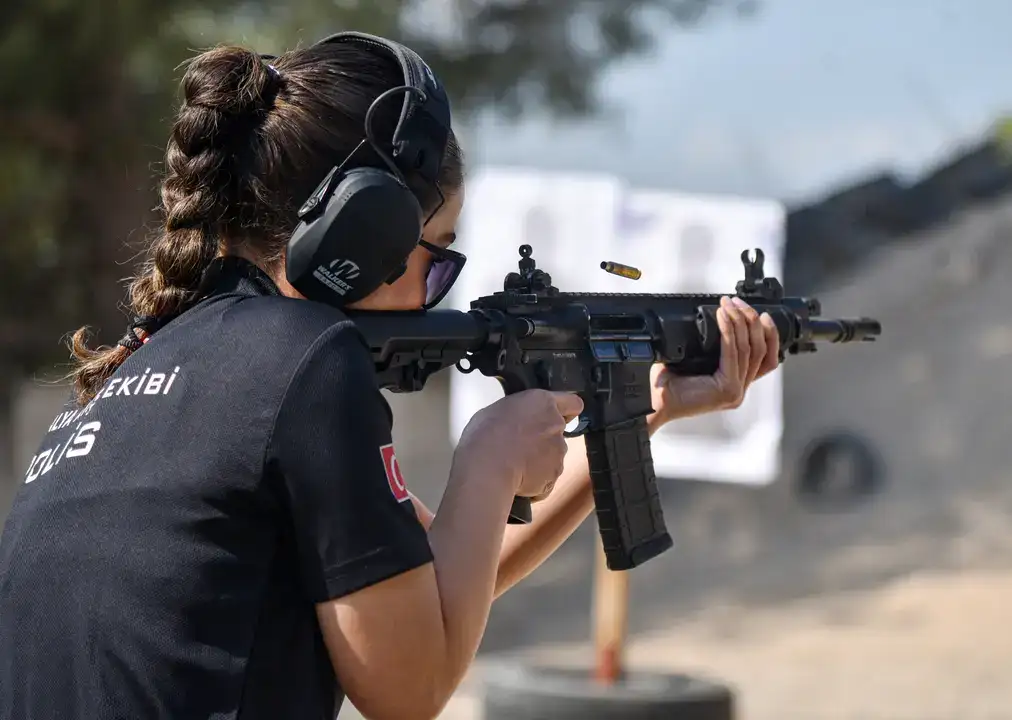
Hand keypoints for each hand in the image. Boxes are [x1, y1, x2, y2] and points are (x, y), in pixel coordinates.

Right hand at [456, 390, 584, 498]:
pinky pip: (547, 478)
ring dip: (540, 460)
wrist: (487, 466)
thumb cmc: (485, 434)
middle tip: (522, 445)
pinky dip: (536, 480)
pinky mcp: (554, 475)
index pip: (573, 402)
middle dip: (545, 438)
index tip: (560, 415)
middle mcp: (556, 425)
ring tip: (515, 465)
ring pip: (553, 456)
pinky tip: (517, 479)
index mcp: (543, 402)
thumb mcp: (499, 409)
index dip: (567, 410)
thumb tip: (517, 422)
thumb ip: (518, 413)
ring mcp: (558, 452)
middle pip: (558, 431)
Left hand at [648, 296, 779, 427]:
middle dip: (752, 321)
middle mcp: (739, 389)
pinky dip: (729, 330)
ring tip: (730, 305)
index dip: (769, 335)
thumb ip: (712, 348)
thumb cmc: (670, 385)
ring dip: (740, 321)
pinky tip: (722, 316)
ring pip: (749, 348)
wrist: (655, 402)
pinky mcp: (727, 388)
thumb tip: (717, 319)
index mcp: (735, 385)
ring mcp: (735, 390)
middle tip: (739, 303)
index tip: (763, 316)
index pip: (767, 360)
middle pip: (760, 350)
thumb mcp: (697, 362)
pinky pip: (732, 352)